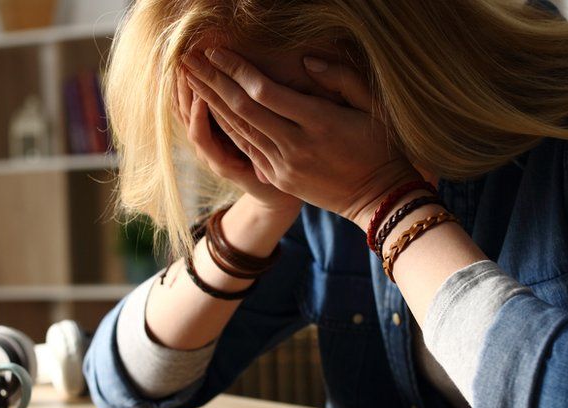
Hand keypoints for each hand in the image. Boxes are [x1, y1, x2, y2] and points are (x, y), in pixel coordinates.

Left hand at [182, 49, 421, 227]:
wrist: (380, 198)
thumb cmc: (380, 145)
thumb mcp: (373, 106)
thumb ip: (342, 78)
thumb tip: (308, 61)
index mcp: (319, 123)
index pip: (265, 92)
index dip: (236, 70)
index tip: (216, 50)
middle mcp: (296, 146)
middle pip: (242, 109)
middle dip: (211, 81)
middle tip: (186, 58)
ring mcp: (284, 166)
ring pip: (238, 129)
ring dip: (210, 102)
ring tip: (189, 78)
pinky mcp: (279, 178)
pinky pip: (245, 148)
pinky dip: (224, 127)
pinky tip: (208, 109)